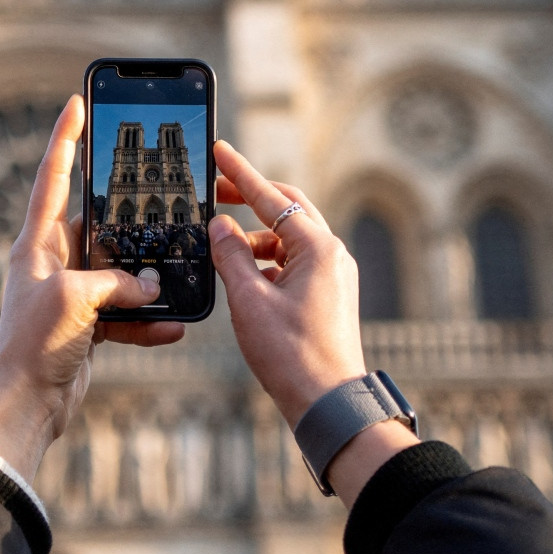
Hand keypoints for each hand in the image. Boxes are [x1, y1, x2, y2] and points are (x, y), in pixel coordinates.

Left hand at [0, 95, 184, 480]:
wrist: (25, 404)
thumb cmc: (34, 344)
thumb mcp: (77, 299)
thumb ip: (117, 282)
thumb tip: (150, 285)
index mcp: (37, 244)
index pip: (53, 178)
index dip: (65, 139)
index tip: (77, 103)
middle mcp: (52, 264)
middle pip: (99, 229)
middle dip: (130, 226)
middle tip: (160, 205)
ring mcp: (71, 295)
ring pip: (119, 274)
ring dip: (146, 282)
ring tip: (173, 281)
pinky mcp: (86, 327)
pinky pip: (125, 314)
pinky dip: (147, 321)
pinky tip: (172, 327)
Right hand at [209, 140, 416, 505]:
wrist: (328, 403)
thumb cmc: (291, 355)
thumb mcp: (249, 300)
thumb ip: (231, 257)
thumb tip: (220, 227)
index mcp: (317, 248)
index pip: (272, 198)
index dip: (241, 173)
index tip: (220, 150)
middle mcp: (332, 254)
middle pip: (288, 209)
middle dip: (252, 198)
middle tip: (218, 191)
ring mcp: (334, 274)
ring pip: (291, 238)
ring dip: (256, 235)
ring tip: (223, 246)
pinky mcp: (328, 294)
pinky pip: (295, 262)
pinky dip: (268, 260)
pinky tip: (244, 274)